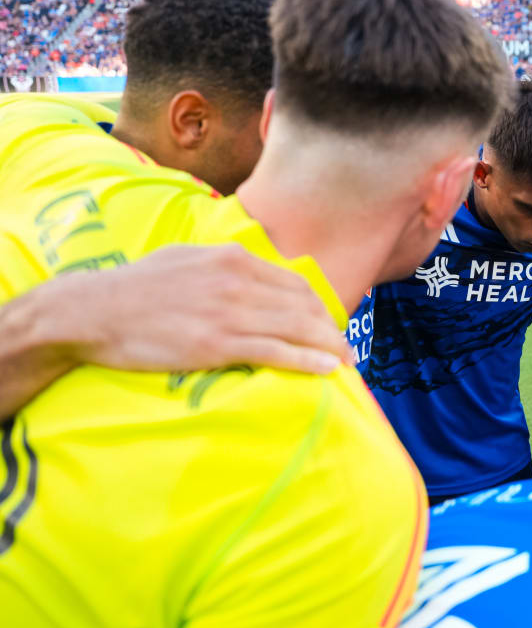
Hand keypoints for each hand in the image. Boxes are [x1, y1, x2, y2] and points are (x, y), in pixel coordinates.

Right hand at [61, 245, 352, 374]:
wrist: (90, 311)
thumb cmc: (134, 288)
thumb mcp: (184, 258)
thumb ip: (220, 264)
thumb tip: (246, 270)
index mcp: (232, 257)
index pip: (294, 282)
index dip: (318, 306)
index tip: (328, 323)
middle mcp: (238, 281)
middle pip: (303, 305)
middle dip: (330, 328)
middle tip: (345, 347)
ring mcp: (229, 312)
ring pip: (297, 328)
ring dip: (329, 347)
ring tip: (346, 362)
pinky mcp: (218, 344)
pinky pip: (276, 352)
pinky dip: (308, 361)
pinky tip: (327, 369)